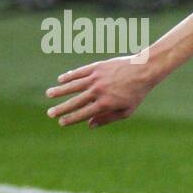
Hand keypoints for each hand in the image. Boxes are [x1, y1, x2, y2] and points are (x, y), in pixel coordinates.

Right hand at [45, 53, 159, 127]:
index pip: (84, 114)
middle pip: (75, 102)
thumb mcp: (126, 111)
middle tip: (50, 114)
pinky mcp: (96, 67)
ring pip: (73, 85)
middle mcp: (98, 91)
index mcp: (105, 104)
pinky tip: (61, 80)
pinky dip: (69, 76)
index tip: (61, 122)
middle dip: (61, 109)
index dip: (71, 119)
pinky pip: (79, 73)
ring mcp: (96, 78)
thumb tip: (90, 125)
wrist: (143, 70)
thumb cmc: (136, 93)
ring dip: (60, 91)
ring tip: (49, 95)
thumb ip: (107, 118)